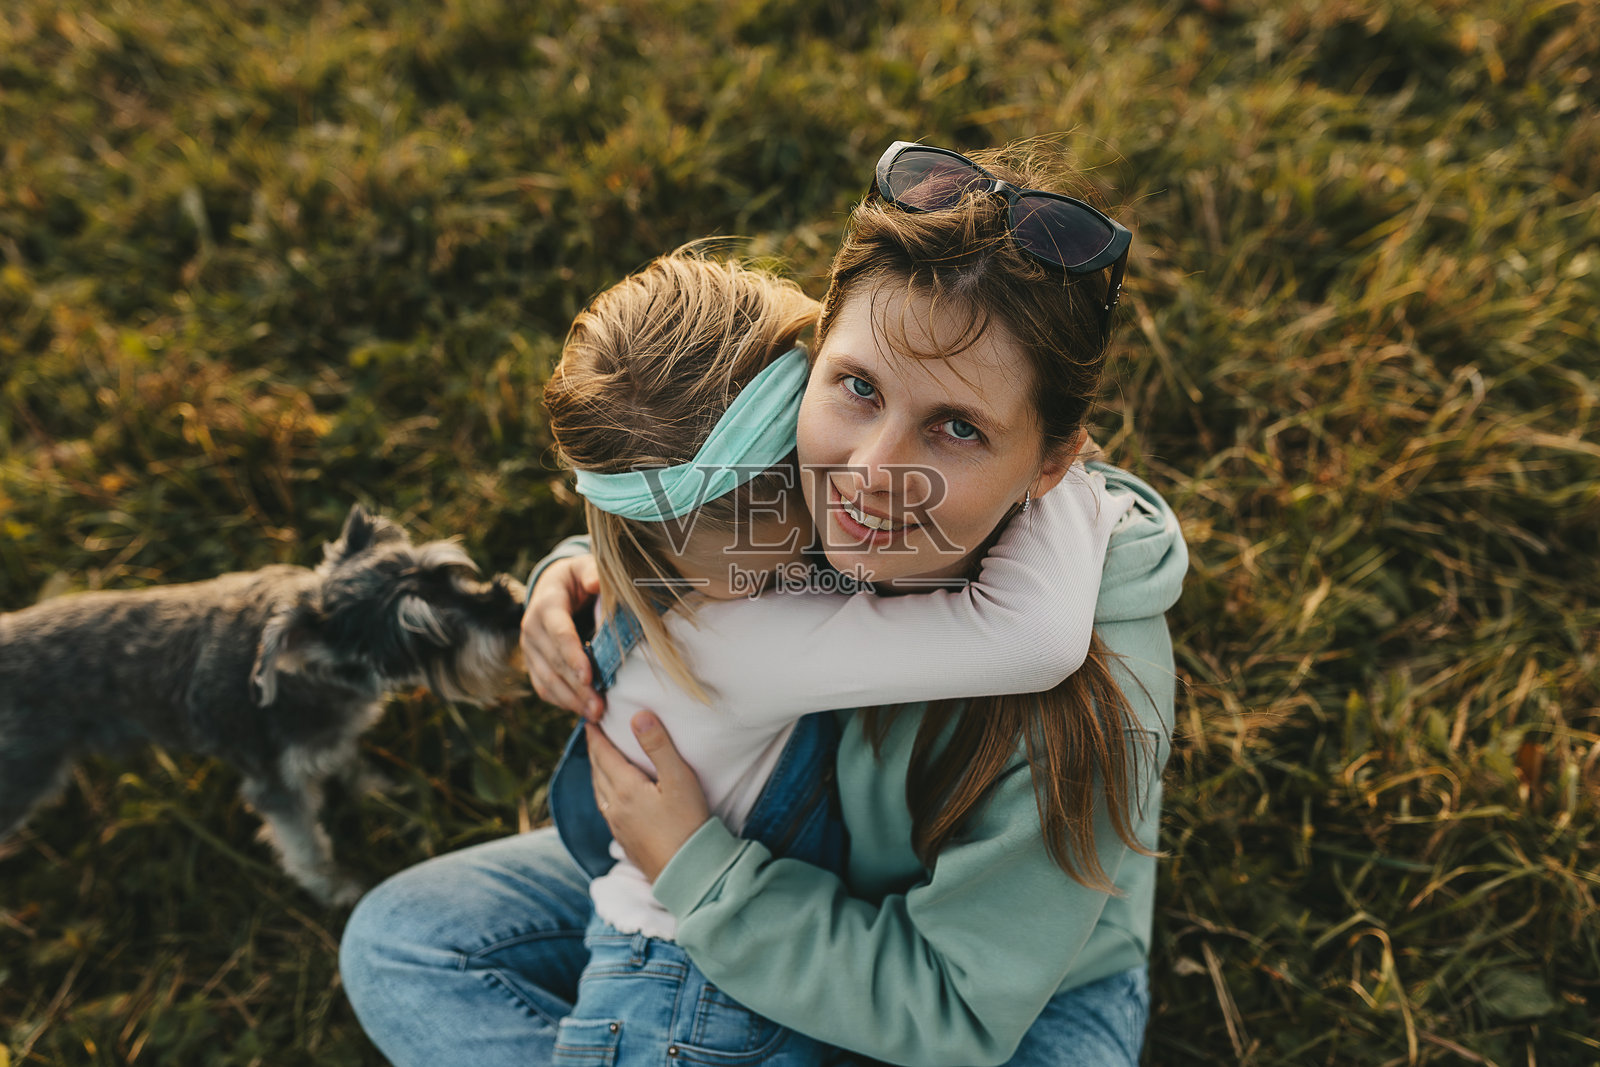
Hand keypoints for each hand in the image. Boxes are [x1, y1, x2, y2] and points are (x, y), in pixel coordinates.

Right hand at [521, 554, 604, 719]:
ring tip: (595, 714)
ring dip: (570, 700)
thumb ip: (592, 572)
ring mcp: (529, 649)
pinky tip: (582, 711)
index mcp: (546, 605)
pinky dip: (562, 701)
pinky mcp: (533, 664)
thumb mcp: (584, 568)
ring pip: (547, 679)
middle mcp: (531, 629)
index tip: (588, 676)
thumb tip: (597, 583)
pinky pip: (543, 687)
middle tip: (600, 706)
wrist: (553, 587)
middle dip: (577, 686)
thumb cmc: (577, 578)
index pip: (559, 633)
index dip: (572, 656)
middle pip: (554, 663)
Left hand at [587, 713, 710, 882]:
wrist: (689, 873)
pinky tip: (610, 797)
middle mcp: (614, 807)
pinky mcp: (625, 841)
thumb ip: (659, 746)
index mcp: (625, 789)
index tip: (590, 720)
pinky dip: (602, 793)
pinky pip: (605, 810)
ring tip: (598, 760)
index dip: (595, 736)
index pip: (604, 755)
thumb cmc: (689, 823)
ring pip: (598, 792)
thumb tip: (638, 716)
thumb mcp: (679, 779)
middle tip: (592, 734)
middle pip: (597, 772)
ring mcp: (618, 826)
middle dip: (594, 751)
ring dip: (595, 772)